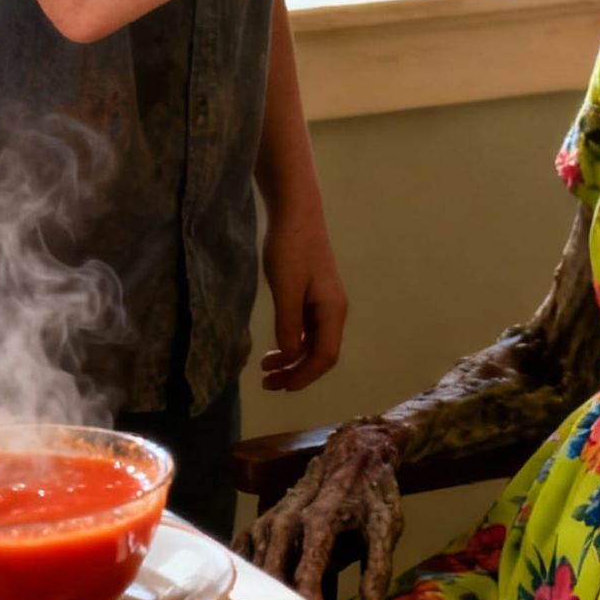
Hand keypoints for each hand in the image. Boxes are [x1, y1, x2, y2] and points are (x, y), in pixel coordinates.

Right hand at [234, 419, 404, 599]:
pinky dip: (250, 581)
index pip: (307, 576)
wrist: (353, 452)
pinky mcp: (259, 524)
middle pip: (274, 575)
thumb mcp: (385, 526)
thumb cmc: (370, 494)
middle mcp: (287, 521)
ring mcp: (269, 521)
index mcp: (320, 521)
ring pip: (256, 568)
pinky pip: (244, 558)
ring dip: (265, 598)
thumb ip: (378, 568)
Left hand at [259, 198, 347, 393]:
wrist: (295, 213)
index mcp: (332, 310)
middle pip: (321, 354)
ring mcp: (324, 303)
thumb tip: (290, 357)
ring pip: (313, 343)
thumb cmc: (291, 248)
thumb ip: (289, 325)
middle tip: (267, 384)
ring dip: (292, 360)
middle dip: (296, 372)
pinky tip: (275, 348)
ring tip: (266, 369)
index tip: (281, 386)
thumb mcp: (286, 289)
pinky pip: (307, 330)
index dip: (304, 376)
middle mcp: (333, 311)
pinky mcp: (313, 296)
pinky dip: (291, 344)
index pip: (325, 356)